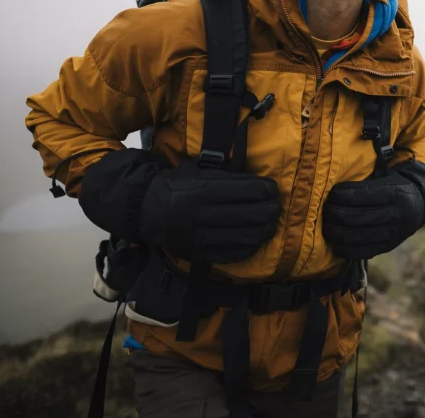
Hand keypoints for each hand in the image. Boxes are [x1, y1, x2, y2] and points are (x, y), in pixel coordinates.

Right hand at [139, 161, 281, 263]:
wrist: (147, 211)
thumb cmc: (177, 185)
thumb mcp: (197, 171)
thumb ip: (225, 175)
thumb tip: (258, 182)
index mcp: (204, 190)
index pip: (248, 191)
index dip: (266, 190)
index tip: (272, 189)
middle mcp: (204, 214)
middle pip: (251, 214)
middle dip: (270, 211)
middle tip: (276, 207)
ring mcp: (202, 236)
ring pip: (246, 236)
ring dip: (265, 230)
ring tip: (271, 224)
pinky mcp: (201, 253)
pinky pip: (232, 254)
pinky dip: (250, 247)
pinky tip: (256, 240)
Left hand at [322, 161, 424, 259]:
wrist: (418, 205)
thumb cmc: (393, 186)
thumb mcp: (385, 177)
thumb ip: (363, 182)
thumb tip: (333, 188)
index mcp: (396, 192)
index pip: (364, 195)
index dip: (344, 196)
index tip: (331, 194)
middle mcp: (397, 214)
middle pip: (358, 217)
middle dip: (336, 214)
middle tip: (325, 211)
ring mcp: (394, 234)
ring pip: (358, 236)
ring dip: (337, 233)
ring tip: (326, 226)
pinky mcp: (388, 246)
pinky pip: (363, 251)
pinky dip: (346, 248)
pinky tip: (336, 242)